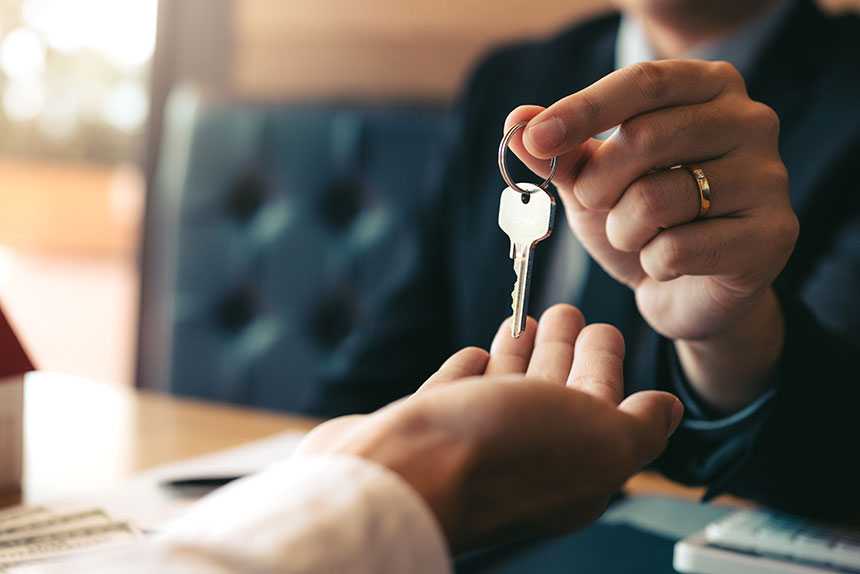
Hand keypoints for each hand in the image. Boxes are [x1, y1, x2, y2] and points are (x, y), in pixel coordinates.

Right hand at [297, 305, 682, 550]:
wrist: (403, 473)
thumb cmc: (503, 455)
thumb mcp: (602, 442)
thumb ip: (641, 427)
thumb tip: (668, 410)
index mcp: (575, 465)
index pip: (600, 405)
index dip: (605, 365)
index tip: (601, 328)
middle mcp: (524, 458)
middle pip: (552, 394)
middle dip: (563, 350)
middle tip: (565, 311)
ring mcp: (470, 446)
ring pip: (504, 390)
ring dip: (518, 354)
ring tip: (522, 320)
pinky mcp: (424, 432)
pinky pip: (456, 394)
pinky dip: (468, 372)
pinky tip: (474, 354)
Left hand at [505, 60, 798, 411]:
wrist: (687, 291)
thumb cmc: (641, 221)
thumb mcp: (592, 180)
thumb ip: (559, 149)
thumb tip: (516, 118)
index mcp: (709, 88)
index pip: (643, 82)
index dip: (583, 109)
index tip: (535, 139)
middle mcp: (750, 121)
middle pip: (647, 137)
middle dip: (596, 182)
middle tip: (591, 203)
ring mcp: (769, 178)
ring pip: (658, 198)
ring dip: (621, 229)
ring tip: (634, 237)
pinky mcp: (773, 235)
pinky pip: (679, 248)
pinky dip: (653, 263)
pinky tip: (667, 264)